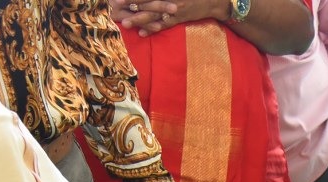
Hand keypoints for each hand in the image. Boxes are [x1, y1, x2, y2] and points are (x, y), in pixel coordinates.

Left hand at [110, 0, 224, 36]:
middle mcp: (169, 0)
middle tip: (115, 7)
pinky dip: (153, 29)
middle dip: (130, 5)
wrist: (213, 1)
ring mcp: (174, 11)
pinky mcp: (179, 20)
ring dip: (138, 20)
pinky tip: (142, 33)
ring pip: (153, 15)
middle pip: (146, 3)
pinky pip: (164, 25)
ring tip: (125, 23)